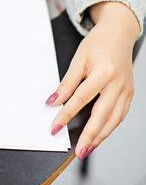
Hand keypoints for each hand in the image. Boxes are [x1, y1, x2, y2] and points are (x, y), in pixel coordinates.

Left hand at [46, 1, 140, 159]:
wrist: (120, 33)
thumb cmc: (98, 43)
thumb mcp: (77, 59)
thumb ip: (66, 83)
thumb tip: (53, 102)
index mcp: (104, 73)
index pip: (81, 99)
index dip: (66, 115)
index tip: (55, 127)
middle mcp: (118, 84)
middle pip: (102, 115)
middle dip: (90, 136)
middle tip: (78, 151)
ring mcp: (127, 90)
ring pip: (114, 119)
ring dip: (101, 137)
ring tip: (87, 150)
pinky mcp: (130, 94)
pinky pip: (120, 115)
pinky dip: (110, 128)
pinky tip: (100, 136)